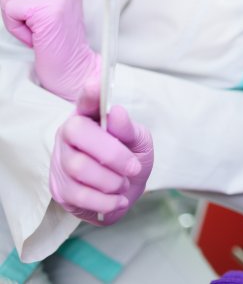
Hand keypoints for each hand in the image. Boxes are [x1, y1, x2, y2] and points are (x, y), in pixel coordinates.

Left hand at [0, 0, 99, 101]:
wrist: (72, 67)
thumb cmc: (58, 40)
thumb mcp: (52, 3)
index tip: (42, 16)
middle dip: (16, 7)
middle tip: (38, 25)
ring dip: (14, 19)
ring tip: (37, 31)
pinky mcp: (47, 8)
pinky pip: (9, 10)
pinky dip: (15, 27)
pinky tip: (35, 36)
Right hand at [50, 82, 153, 225]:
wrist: (125, 192)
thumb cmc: (132, 159)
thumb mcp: (140, 142)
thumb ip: (128, 129)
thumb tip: (116, 113)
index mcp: (91, 116)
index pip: (86, 101)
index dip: (90, 94)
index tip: (96, 85)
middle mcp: (70, 134)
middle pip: (78, 133)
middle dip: (112, 154)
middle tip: (134, 167)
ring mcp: (61, 160)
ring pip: (79, 167)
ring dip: (111, 180)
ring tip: (124, 184)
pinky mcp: (59, 187)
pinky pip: (78, 194)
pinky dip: (105, 201)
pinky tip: (117, 200)